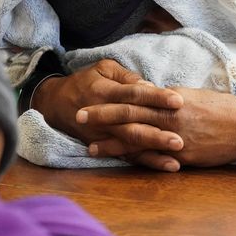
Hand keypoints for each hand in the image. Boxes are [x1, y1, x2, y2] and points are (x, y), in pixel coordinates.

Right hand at [31, 59, 185, 169]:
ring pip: (130, 145)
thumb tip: (149, 86)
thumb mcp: (103, 69)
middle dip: (156, 134)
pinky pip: (128, 157)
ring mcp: (103, 135)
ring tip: (177, 159)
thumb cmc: (86, 82)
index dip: (155, 98)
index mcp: (104, 92)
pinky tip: (168, 166)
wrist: (55, 104)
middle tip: (180, 139)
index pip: (133, 94)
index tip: (178, 101)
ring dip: (154, 153)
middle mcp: (103, 117)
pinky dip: (148, 162)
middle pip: (132, 125)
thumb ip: (127, 77)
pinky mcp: (105, 147)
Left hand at [77, 87, 235, 168]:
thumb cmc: (221, 108)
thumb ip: (166, 97)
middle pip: (128, 116)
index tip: (90, 98)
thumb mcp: (192, 95)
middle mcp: (169, 118)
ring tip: (90, 146)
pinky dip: (134, 159)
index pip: (133, 98)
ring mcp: (174, 139)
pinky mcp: (181, 157)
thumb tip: (147, 94)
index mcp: (170, 99)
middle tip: (78, 116)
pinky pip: (153, 158)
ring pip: (136, 139)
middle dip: (102, 118)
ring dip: (111, 144)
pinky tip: (120, 162)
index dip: (110, 100)